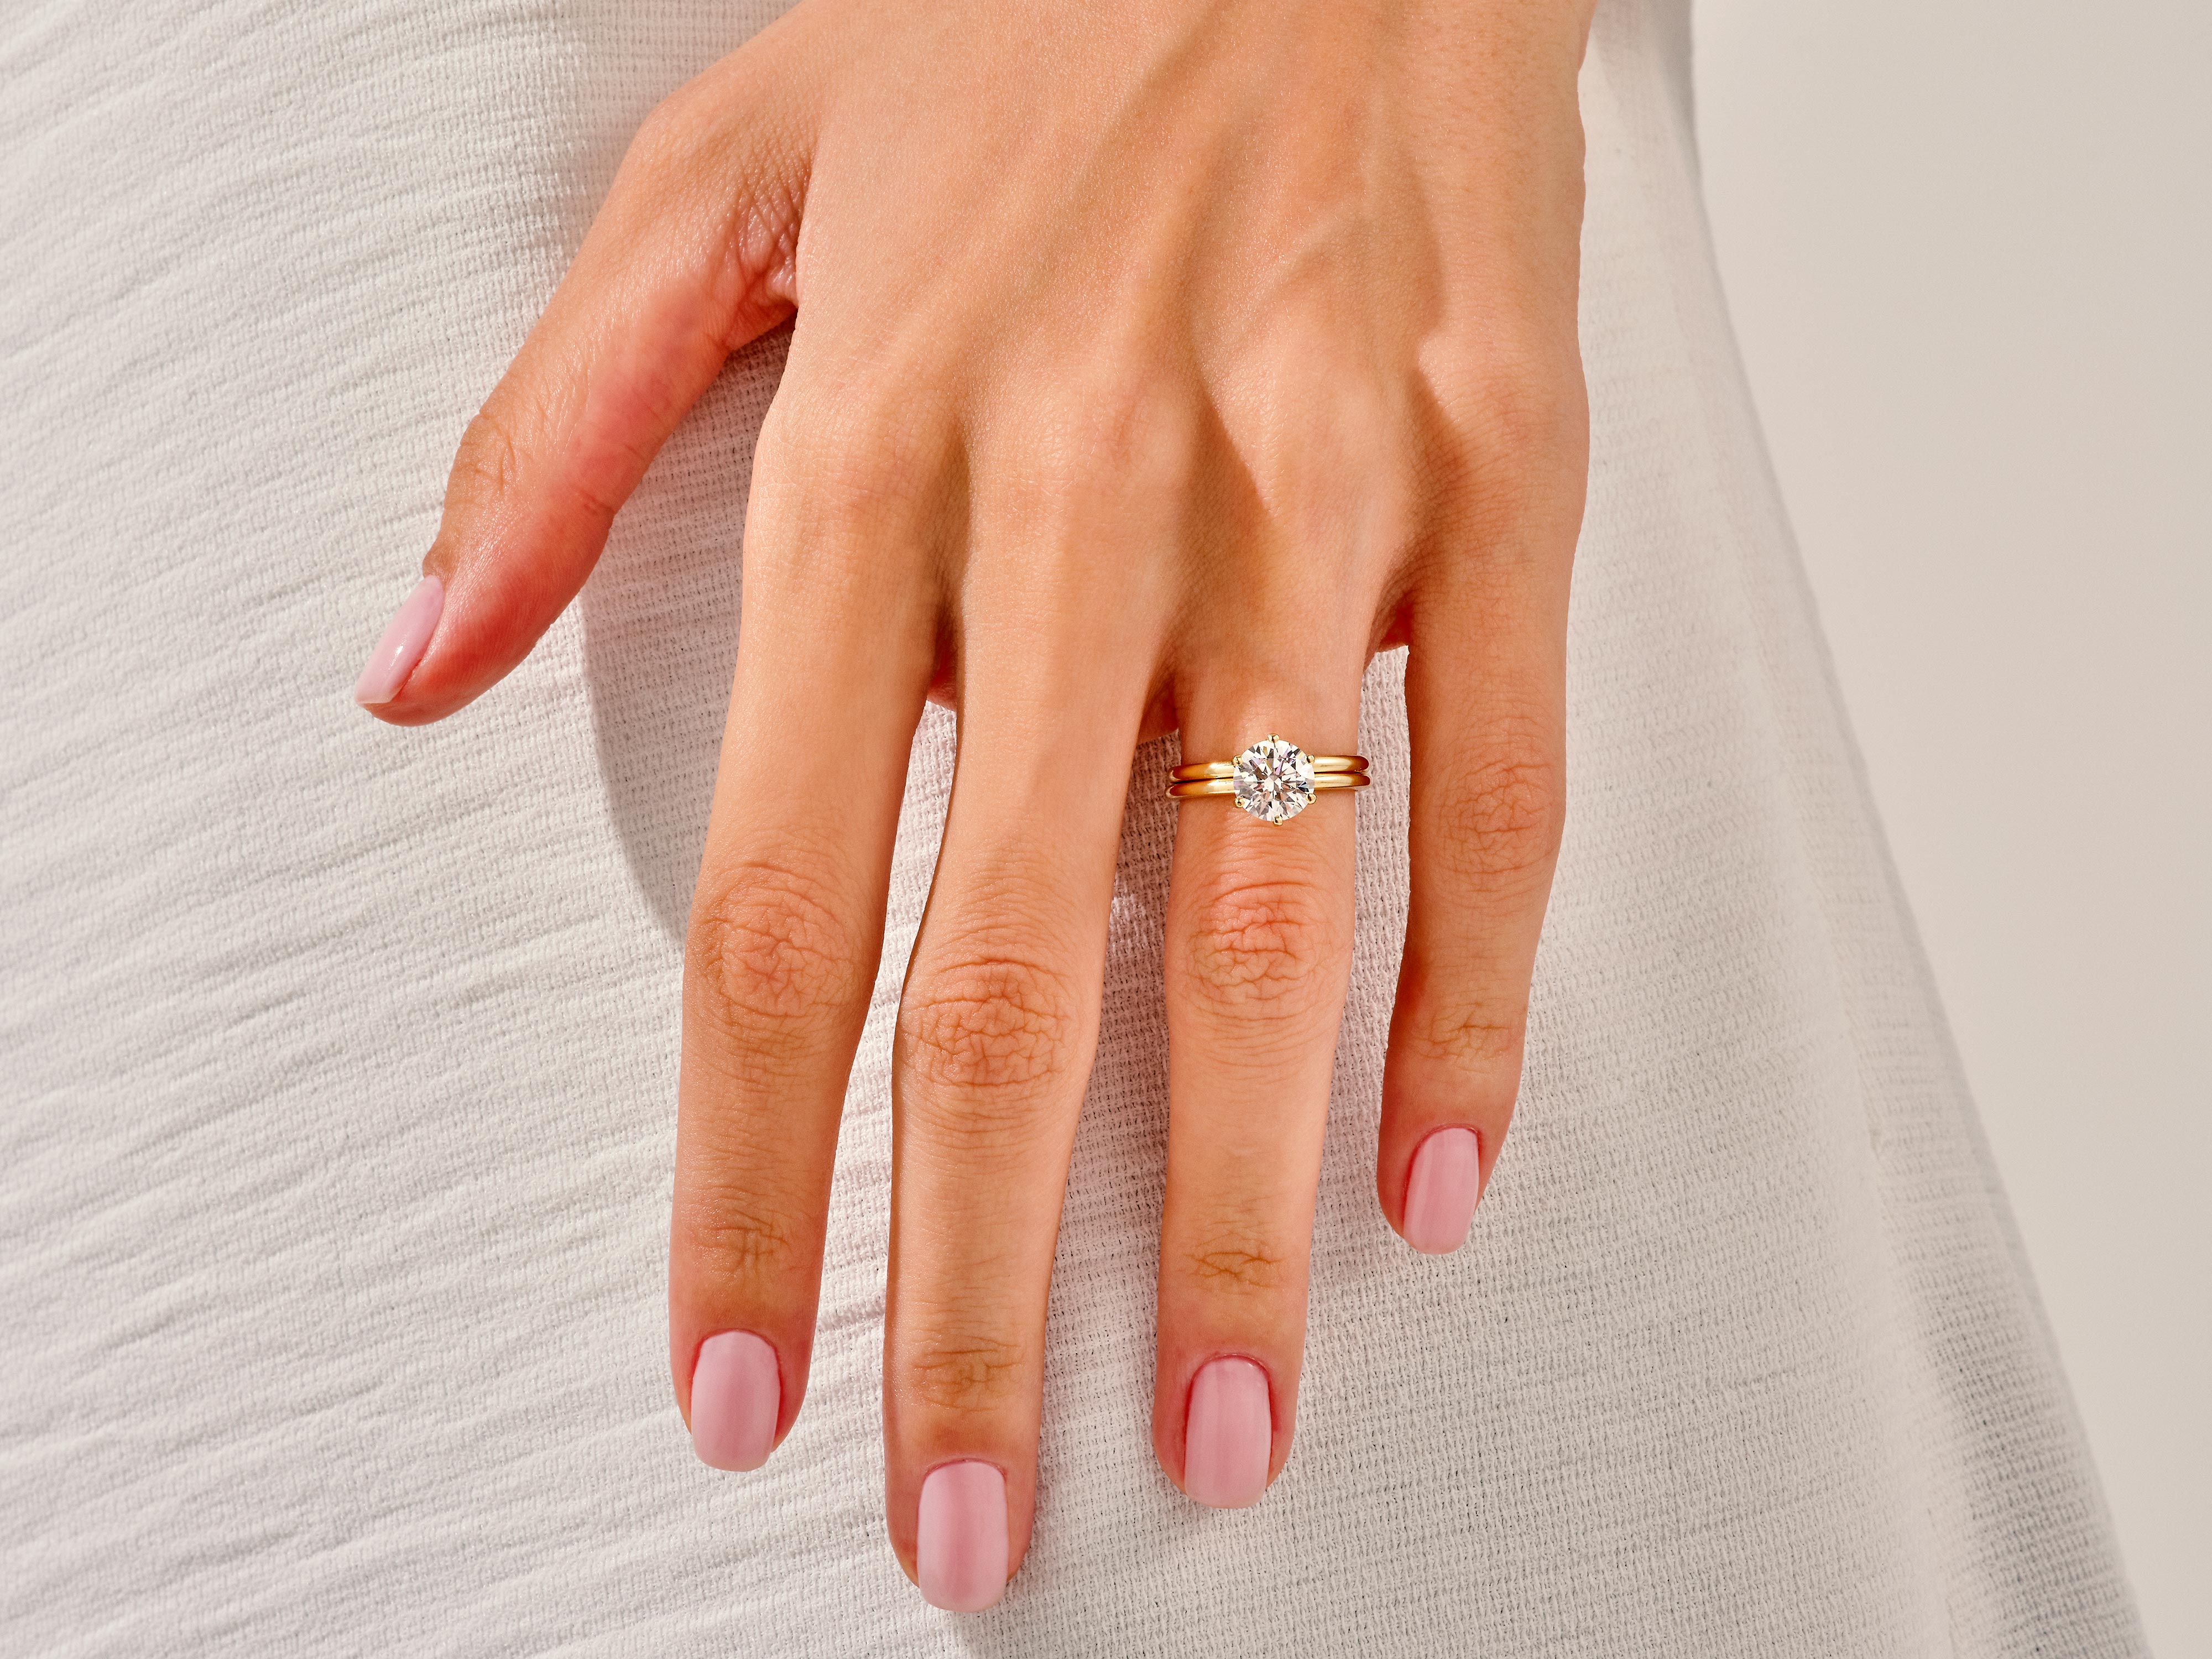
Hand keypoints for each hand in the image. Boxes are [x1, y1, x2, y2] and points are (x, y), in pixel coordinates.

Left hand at [353, 0, 1590, 1611]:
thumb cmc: (1020, 18)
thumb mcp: (719, 164)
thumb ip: (554, 433)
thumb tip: (419, 664)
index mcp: (874, 447)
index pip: (780, 899)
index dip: (744, 1175)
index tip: (733, 1371)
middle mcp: (1088, 504)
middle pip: (1017, 975)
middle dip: (982, 1286)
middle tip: (976, 1513)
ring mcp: (1314, 498)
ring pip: (1270, 919)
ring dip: (1232, 1209)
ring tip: (1215, 1425)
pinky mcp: (1500, 477)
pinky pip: (1491, 786)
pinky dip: (1465, 1000)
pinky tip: (1426, 1175)